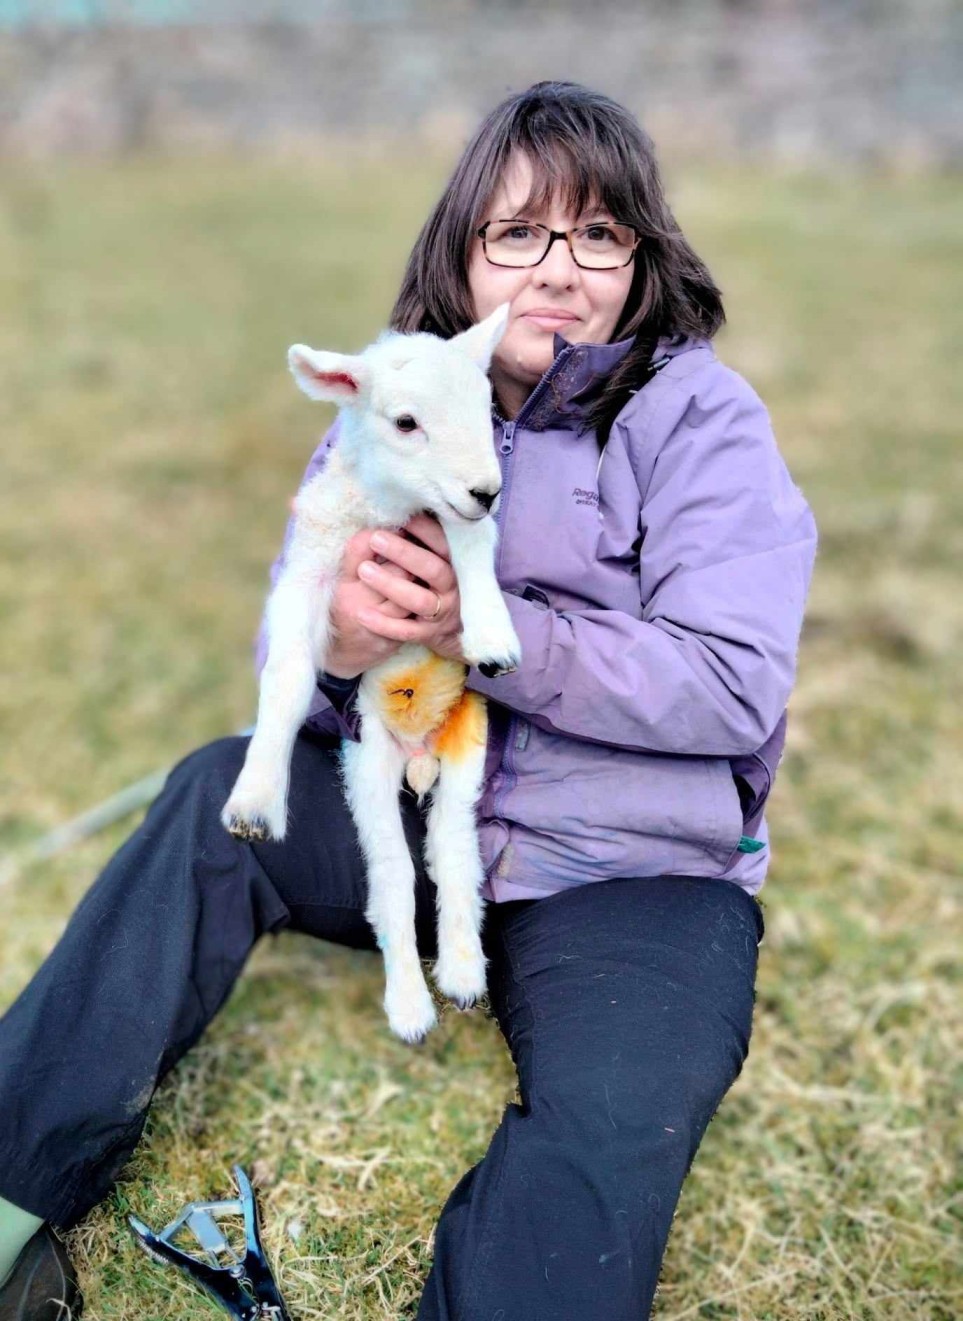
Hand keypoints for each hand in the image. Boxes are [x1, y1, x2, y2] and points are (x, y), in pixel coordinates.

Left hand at [354, 514, 466, 663]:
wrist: (444, 627)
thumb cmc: (427, 582)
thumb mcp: (427, 560)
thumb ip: (416, 540)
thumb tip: (396, 509)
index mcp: (450, 563)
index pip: (442, 543)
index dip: (423, 529)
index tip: (400, 517)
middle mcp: (450, 587)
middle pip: (433, 569)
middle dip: (404, 553)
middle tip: (376, 538)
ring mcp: (441, 612)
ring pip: (420, 600)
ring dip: (392, 585)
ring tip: (364, 571)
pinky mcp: (428, 635)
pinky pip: (407, 631)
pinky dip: (385, 624)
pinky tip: (362, 614)